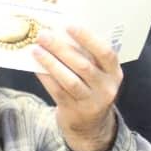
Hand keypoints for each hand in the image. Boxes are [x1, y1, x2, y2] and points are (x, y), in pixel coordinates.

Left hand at [32, 25, 121, 150]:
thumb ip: (86, 56)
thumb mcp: (97, 73)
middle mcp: (106, 88)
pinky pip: (58, 91)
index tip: (69, 26)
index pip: (105, 53)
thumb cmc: (90, 87)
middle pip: (83, 66)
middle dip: (61, 48)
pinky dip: (45, 78)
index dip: (88, 39)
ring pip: (69, 80)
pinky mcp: (74, 110)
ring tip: (36, 50)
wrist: (90, 124)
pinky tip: (36, 67)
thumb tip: (60, 32)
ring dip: (50, 63)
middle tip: (43, 35)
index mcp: (114, 73)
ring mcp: (91, 101)